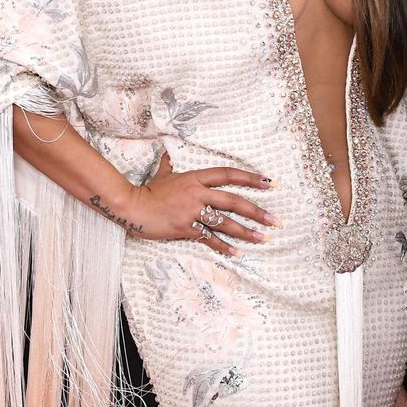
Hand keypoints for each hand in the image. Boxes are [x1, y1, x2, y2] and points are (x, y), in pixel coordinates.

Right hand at [114, 152, 279, 255]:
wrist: (131, 206)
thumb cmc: (147, 190)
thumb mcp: (162, 173)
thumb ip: (170, 164)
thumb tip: (168, 152)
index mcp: (196, 178)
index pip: (228, 175)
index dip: (250, 178)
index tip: (270, 183)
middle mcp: (198, 194)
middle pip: (234, 202)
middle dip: (256, 211)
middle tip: (275, 220)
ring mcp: (192, 212)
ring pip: (225, 223)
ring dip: (246, 232)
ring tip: (263, 238)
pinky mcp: (186, 229)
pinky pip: (209, 238)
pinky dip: (223, 247)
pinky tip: (237, 253)